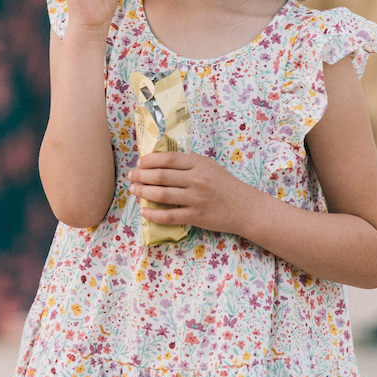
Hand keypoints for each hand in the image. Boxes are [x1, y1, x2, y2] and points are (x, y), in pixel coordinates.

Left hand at [129, 150, 260, 236]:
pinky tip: (144, 211)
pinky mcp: (196, 217)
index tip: (140, 163)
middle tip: (131, 176)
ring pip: (161, 195)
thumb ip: (187, 163)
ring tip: (134, 190)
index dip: (150, 160)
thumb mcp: (209, 166)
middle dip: (141, 176)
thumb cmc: (224, 185)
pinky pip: (169, 216)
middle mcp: (197, 180)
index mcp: (199, 164)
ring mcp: (196, 199)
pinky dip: (153, 214)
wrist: (245, 207)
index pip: (168, 159)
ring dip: (143, 192)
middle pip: (161, 176)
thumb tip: (157, 162)